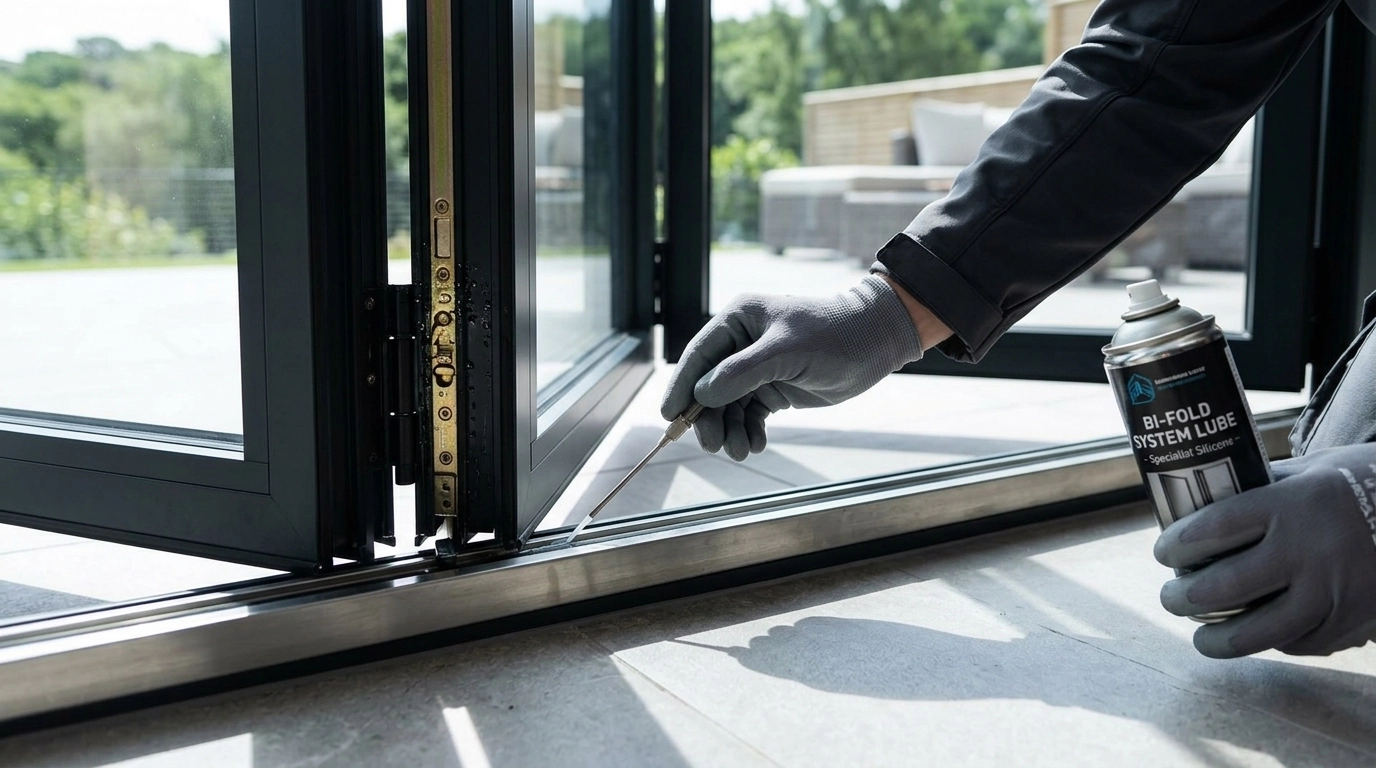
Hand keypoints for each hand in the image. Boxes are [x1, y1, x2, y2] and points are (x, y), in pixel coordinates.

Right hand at [661, 275, 923, 460]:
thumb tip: (702, 395)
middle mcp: (742, 343)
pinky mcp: (773, 388)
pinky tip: (756, 443)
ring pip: (728, 405)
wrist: (876, 343)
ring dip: (730, 430)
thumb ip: (741, 373)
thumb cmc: (834, 335)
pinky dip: (749, 431)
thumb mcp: (785, 352)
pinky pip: (749, 414)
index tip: (669, 416)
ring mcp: (757, 367)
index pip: (698, 356)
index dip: (681, 387)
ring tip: (742, 451)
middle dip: (708, 418)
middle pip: (709, 386)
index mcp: (738, 320)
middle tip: (713, 445)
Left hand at [1154, 443, 1375, 657]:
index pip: (1216, 529)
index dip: (1179, 546)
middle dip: (1185, 598)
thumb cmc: (1359, 482)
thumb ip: (1260, 489)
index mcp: (1293, 504)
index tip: (1162, 554)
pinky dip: (1274, 642)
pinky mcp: (1355, 619)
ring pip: (1263, 629)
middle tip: (1169, 598)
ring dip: (1221, 639)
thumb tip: (1201, 504)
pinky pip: (1303, 642)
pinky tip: (1255, 637)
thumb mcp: (1308, 471)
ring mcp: (1335, 589)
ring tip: (1200, 638)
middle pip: (1228, 586)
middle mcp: (1311, 550)